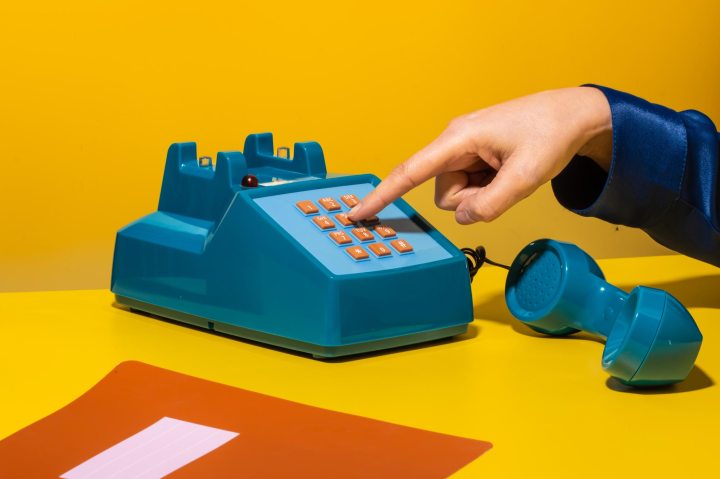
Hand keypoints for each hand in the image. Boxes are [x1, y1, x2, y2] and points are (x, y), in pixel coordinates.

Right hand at [347, 87, 611, 223]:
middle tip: (507, 181)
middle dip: (473, 199)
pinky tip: (507, 169)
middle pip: (444, 193)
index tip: (356, 213)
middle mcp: (453, 142)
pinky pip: (470, 187)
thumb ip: (491, 205)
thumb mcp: (527, 176)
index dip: (382, 195)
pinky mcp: (472, 156)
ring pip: (457, 194)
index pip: (411, 171)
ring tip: (509, 172)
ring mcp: (463, 149)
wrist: (572, 115)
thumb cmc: (549, 135)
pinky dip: (488, 187)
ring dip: (483, 194)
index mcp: (458, 138)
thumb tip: (464, 218)